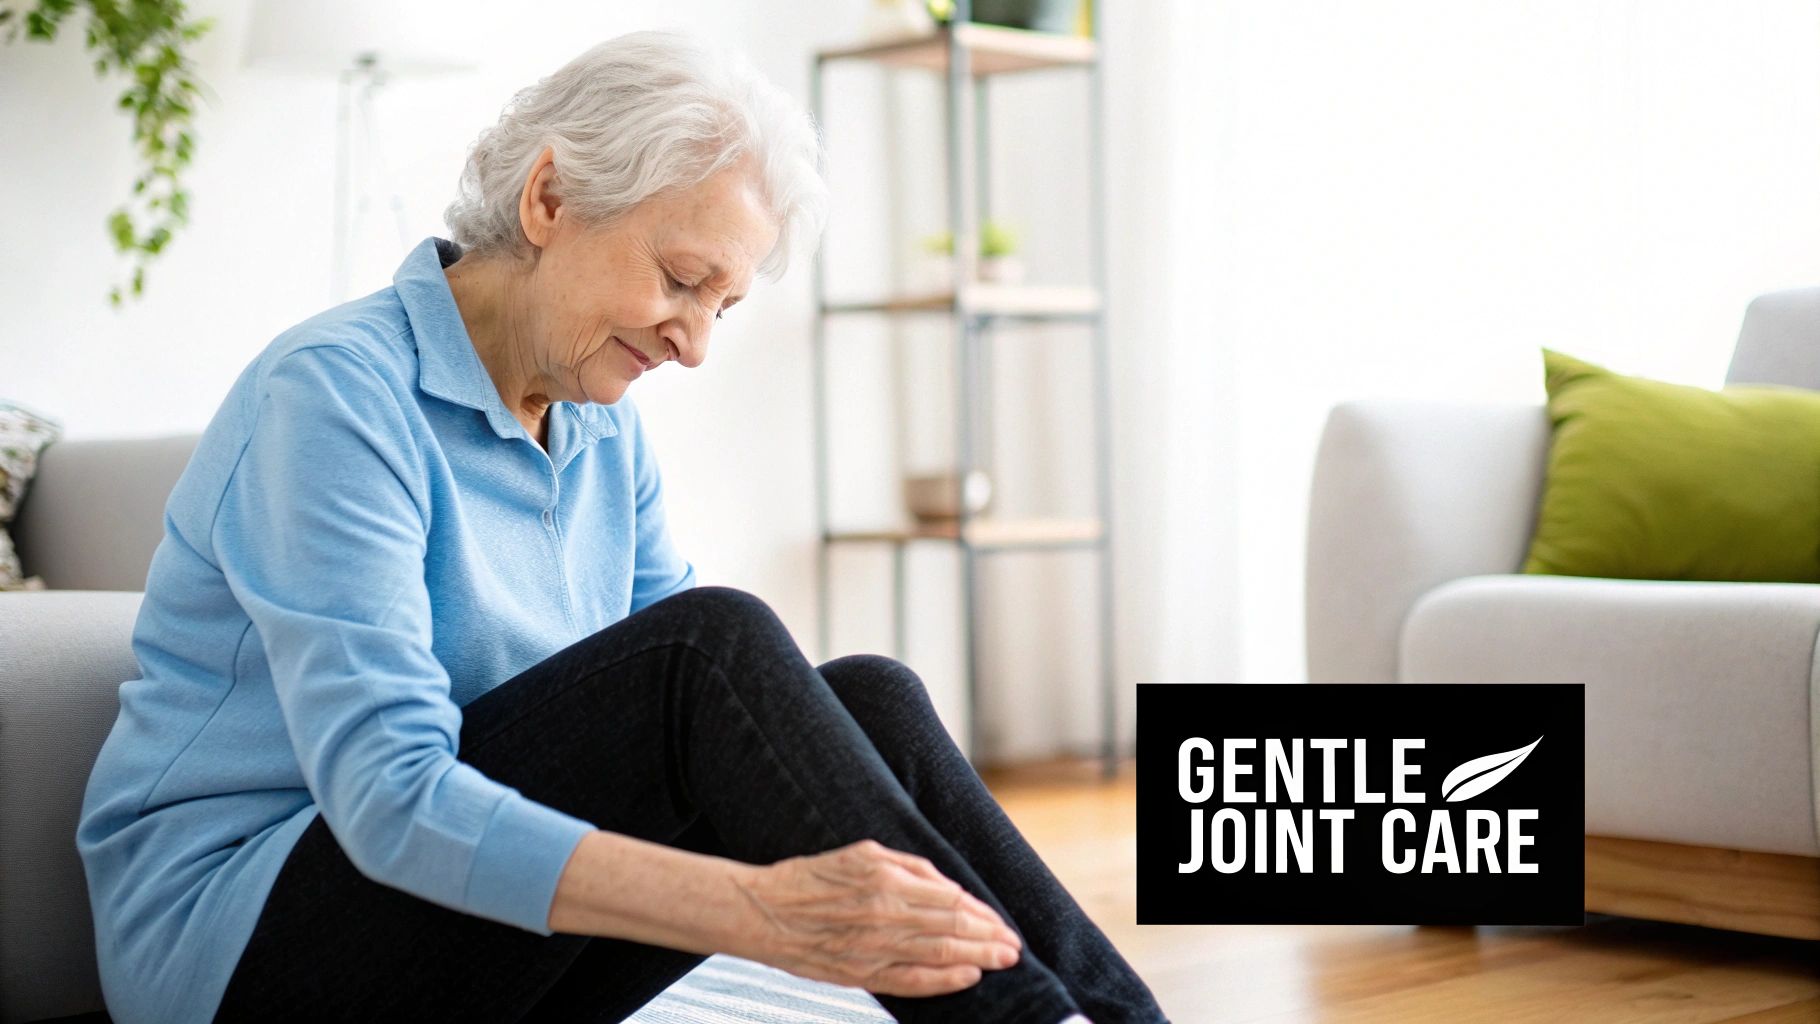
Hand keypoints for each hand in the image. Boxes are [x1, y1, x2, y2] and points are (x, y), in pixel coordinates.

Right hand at [726, 839, 1022, 996]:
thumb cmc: (811, 879)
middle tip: (1014, 946)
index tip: (1002, 922)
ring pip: (939, 953)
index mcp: (885, 879)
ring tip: (1003, 960)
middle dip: (990, 938)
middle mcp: (884, 913)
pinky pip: (911, 981)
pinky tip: (968, 978)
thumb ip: (909, 868)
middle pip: (952, 928)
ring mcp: (873, 947)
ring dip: (977, 957)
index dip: (982, 913)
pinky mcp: (860, 973)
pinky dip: (944, 981)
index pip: (950, 900)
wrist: (760, 911)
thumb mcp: (861, 853)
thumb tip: (949, 888)